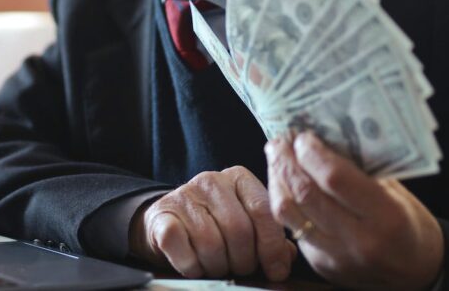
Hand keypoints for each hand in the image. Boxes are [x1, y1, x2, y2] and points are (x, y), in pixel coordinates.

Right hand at [129, 166, 296, 280]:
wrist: (166, 221)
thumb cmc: (214, 225)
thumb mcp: (245, 224)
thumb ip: (268, 237)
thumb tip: (287, 256)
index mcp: (239, 178)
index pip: (263, 210)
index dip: (272, 246)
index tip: (276, 271)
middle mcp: (211, 181)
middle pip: (238, 229)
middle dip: (244, 260)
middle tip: (240, 269)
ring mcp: (184, 196)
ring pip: (211, 242)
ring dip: (217, 266)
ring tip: (217, 267)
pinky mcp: (162, 215)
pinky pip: (181, 247)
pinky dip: (191, 266)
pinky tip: (195, 266)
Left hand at [265, 132, 443, 290]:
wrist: (415, 271)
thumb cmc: (408, 223)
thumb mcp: (396, 191)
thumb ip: (362, 168)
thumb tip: (323, 137)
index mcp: (385, 216)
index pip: (335, 178)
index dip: (312, 153)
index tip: (303, 135)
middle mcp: (358, 240)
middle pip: (305, 194)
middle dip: (287, 161)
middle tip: (280, 141)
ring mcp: (336, 256)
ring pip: (288, 214)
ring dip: (277, 180)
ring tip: (276, 158)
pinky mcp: (321, 265)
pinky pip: (292, 228)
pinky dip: (285, 201)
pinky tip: (286, 184)